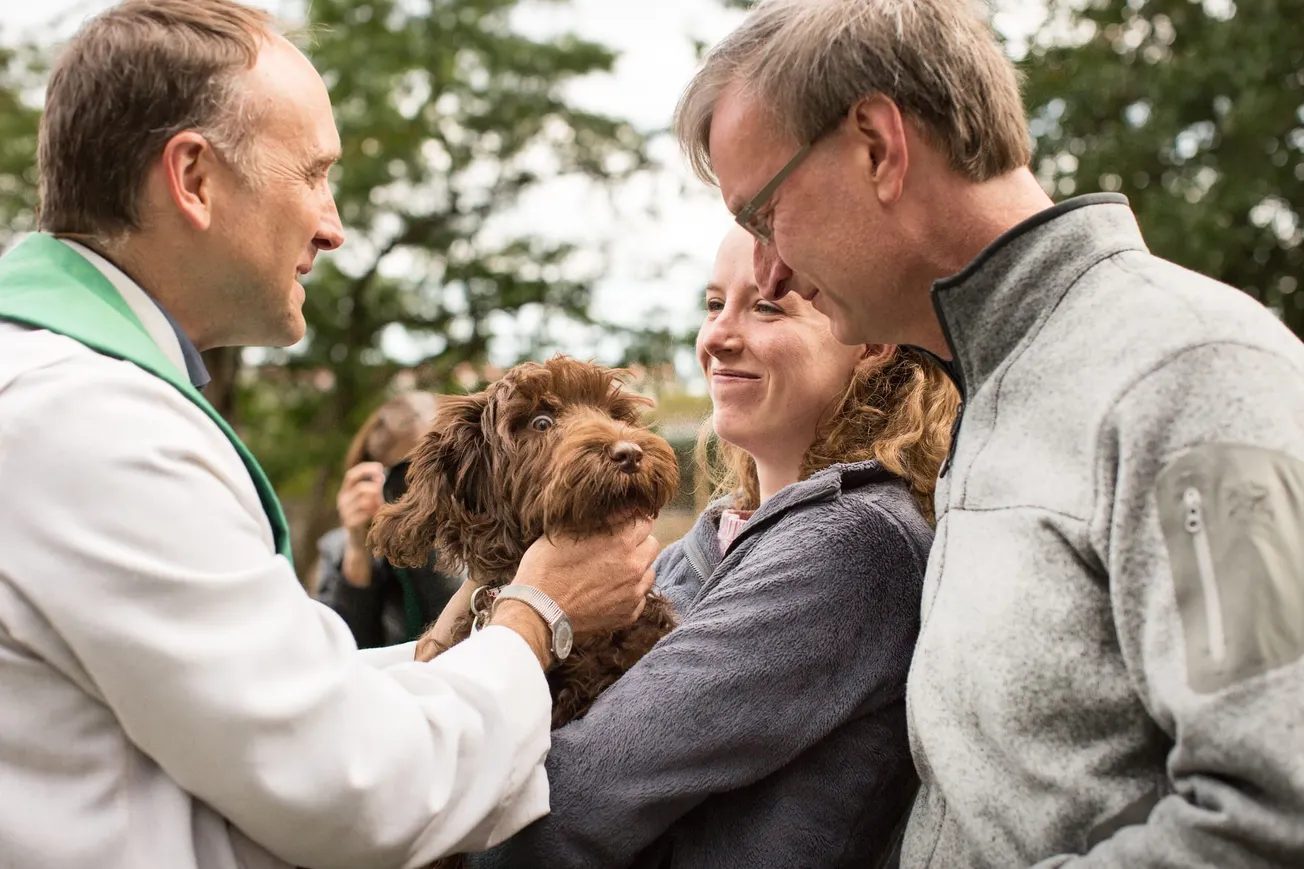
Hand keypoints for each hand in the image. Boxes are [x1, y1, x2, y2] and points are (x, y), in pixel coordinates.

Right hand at [337, 461, 384, 543]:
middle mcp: (342, 500)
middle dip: (376, 488)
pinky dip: (374, 513)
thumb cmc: (368, 515)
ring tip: (379, 507)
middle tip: (384, 492)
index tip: (381, 468)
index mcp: (346, 491)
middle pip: (360, 487)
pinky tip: (376, 516)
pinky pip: (364, 513)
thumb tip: (380, 478)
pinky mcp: (349, 523)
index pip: (351, 475)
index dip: (366, 469)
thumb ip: (374, 488)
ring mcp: (344, 512)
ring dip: (376, 502)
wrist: (360, 540)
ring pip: (363, 500)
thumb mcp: (370, 499)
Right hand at [507, 519, 658, 636]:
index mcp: (621, 542)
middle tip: (615, 547)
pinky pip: (640, 597)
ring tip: (611, 570)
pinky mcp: (628, 614)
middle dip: (638, 542)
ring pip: (649, 571)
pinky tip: (608, 591)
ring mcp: (633, 593)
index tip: (620, 525)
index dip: (631, 521)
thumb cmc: (545, 567)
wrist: (537, 612)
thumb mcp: (565, 532)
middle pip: (652, 545)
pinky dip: (629, 592)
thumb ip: (600, 519)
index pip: (645, 521)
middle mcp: (634, 567)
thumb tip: (625, 508)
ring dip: (636, 568)